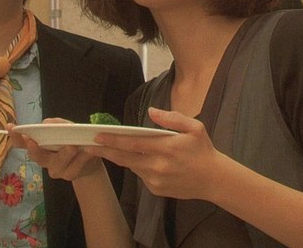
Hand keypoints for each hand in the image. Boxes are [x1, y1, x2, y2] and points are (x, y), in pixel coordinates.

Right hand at [11, 118, 103, 181]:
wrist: (90, 158)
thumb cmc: (73, 139)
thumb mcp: (67, 128)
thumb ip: (57, 124)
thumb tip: (46, 124)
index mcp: (39, 145)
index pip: (22, 142)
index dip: (15, 137)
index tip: (11, 127)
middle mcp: (44, 158)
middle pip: (36, 157)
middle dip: (36, 151)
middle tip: (35, 143)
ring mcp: (55, 169)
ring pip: (56, 163)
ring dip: (64, 155)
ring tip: (73, 147)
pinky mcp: (68, 175)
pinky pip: (73, 167)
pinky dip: (81, 159)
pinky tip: (88, 152)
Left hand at [84, 107, 220, 199]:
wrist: (214, 180)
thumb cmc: (203, 150)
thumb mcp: (194, 127)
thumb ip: (171, 118)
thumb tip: (151, 111)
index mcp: (165, 148)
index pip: (132, 143)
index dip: (113, 140)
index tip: (97, 136)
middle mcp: (157, 166)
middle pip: (124, 158)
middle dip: (105, 152)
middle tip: (88, 146)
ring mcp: (156, 180)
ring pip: (132, 166)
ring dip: (122, 158)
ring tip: (109, 149)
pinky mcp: (156, 190)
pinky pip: (141, 176)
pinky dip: (138, 167)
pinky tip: (142, 161)